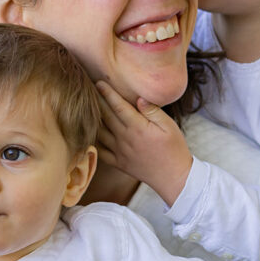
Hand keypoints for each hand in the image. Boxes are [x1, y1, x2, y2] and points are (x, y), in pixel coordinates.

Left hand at [95, 82, 192, 205]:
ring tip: (85, 107)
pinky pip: (100, 152)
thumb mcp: (169, 126)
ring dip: (92, 119)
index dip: (107, 93)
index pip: (118, 106)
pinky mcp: (118, 163)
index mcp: (138, 127)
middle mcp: (125, 138)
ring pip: (100, 132)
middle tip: (87, 89)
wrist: (173, 177)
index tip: (99, 82)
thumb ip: (153, 111)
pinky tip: (88, 133)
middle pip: (105, 116)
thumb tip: (139, 97)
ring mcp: (119, 152)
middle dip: (96, 101)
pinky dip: (92, 142)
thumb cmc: (174, 149)